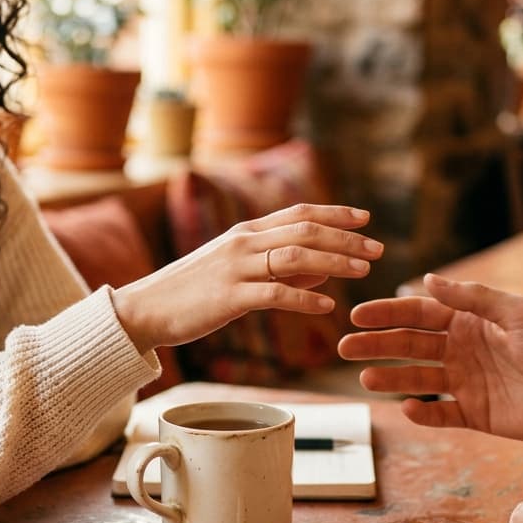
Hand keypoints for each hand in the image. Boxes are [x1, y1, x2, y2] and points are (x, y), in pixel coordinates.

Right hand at [113, 203, 381, 352]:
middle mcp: (242, 242)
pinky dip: (305, 297)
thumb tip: (322, 269)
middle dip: (346, 237)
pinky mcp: (230, 297)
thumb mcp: (232, 270)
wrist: (145, 309)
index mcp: (244, 233)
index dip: (334, 213)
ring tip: (363, 270)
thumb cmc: (190, 293)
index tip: (365, 218)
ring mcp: (236, 268)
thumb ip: (274, 265)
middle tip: (377, 247)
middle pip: (304, 231)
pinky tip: (327, 306)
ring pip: (296, 256)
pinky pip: (276, 294)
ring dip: (334, 261)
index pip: (298, 213)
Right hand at [338, 273, 522, 440]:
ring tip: (365, 380)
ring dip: (391, 379)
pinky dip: (423, 414)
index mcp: (469, 321)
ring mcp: (466, 382)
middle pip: (409, 345)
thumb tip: (426, 281)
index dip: (387, 314)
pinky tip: (407, 409)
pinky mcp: (476, 414)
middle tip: (345, 348)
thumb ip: (472, 298)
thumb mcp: (517, 312)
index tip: (357, 316)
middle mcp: (461, 349)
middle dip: (376, 345)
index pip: (418, 314)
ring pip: (418, 379)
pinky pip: (441, 414)